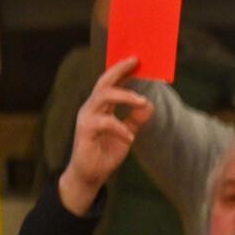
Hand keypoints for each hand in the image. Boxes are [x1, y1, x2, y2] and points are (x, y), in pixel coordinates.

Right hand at [60, 58, 151, 215]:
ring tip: (142, 101)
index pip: (110, 83)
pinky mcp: (84, 131)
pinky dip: (120, 128)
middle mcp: (91, 108)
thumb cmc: (105, 152)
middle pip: (104, 83)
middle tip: (136, 62)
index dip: (122, 71)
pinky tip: (130, 137)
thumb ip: (136, 119)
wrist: (90, 175)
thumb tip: (150, 104)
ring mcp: (86, 118)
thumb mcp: (126, 133)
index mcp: (100, 107)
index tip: (136, 60)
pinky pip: (104, 123)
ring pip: (102, 97)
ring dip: (124, 96)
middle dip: (119, 71)